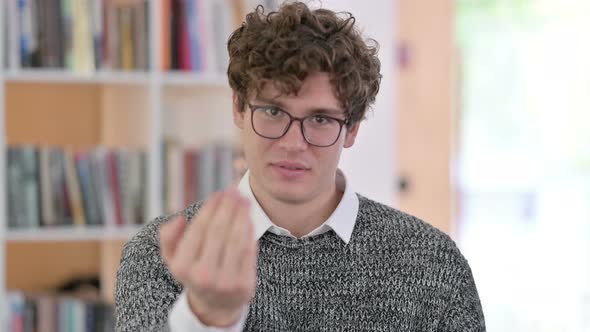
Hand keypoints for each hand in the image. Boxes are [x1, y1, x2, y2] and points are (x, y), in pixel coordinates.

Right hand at [160, 189, 257, 326]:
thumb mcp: (173, 258)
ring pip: (236, 239)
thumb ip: (168, 237)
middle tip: (236, 190)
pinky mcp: (244, 284)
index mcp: (183, 267)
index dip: (211, 208)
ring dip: (242, 215)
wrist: (215, 304)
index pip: (199, 229)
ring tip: (245, 199)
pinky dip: (250, 231)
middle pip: (219, 231)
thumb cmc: (193, 271)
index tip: (219, 193)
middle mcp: (203, 276)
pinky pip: (249, 251)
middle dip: (228, 207)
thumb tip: (179, 219)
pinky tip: (249, 218)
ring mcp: (225, 282)